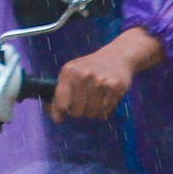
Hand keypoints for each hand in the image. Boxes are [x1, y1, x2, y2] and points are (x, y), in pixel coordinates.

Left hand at [50, 27, 164, 121]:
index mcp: (68, 71)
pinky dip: (103, 111)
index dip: (59, 112)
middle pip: (75, 111)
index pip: (60, 103)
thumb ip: (60, 94)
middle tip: (82, 103)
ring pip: (90, 113)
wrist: (117, 56)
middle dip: (77, 111)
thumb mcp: (71, 73)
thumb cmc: (90, 67)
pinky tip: (104, 100)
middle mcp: (83, 75)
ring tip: (94, 101)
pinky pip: (104, 112)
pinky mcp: (115, 87)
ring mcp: (100, 81)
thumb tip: (55, 118)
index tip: (60, 116)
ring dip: (91, 112)